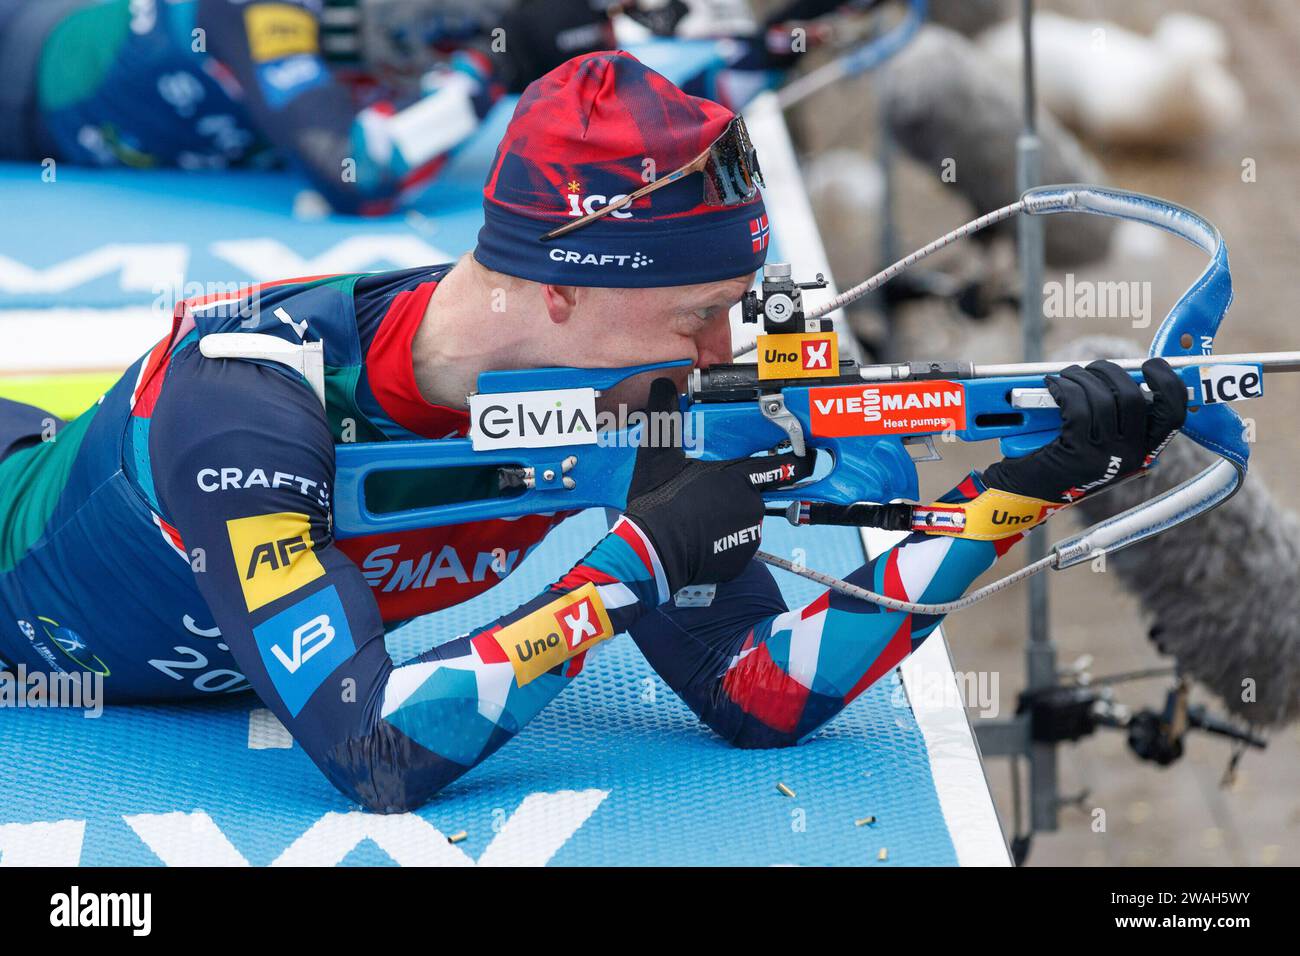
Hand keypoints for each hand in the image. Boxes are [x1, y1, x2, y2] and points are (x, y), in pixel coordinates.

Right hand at [624, 378, 812, 591]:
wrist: (652, 554)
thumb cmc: (658, 504)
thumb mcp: (657, 456)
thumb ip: (666, 417)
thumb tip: (662, 386)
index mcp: (737, 477)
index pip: (780, 467)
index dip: (798, 461)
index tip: (809, 458)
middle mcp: (750, 504)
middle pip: (750, 494)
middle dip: (731, 495)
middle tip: (701, 500)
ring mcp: (748, 534)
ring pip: (743, 520)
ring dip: (726, 519)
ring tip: (694, 521)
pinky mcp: (740, 559)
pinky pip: (737, 546)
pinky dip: (722, 544)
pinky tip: (698, 540)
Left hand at [981, 359, 1186, 502]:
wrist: (1023, 493)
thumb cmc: (1059, 459)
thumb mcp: (1096, 441)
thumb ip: (1113, 414)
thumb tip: (1116, 374)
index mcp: (1142, 452)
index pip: (1172, 415)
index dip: (1167, 384)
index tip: (1150, 366)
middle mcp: (1130, 457)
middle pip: (1133, 397)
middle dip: (1108, 372)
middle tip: (1088, 369)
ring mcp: (1105, 457)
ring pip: (1101, 398)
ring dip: (1080, 377)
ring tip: (1065, 377)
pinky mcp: (1076, 453)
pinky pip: (1076, 406)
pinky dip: (1063, 388)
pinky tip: (1053, 386)